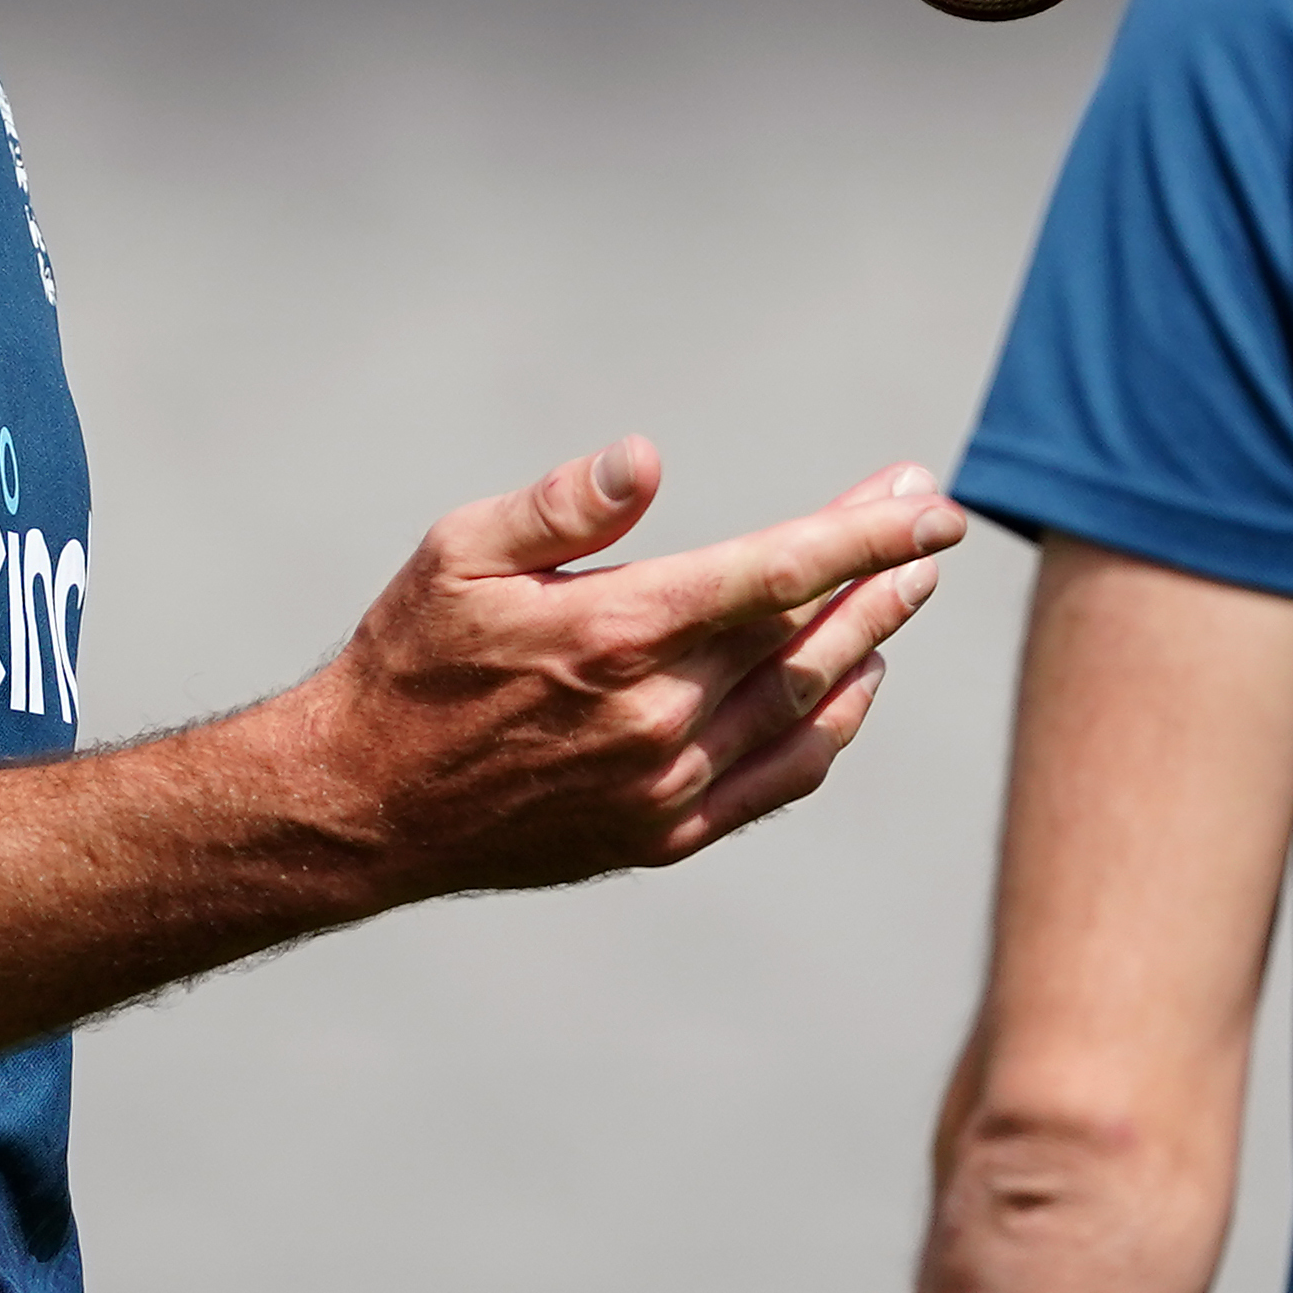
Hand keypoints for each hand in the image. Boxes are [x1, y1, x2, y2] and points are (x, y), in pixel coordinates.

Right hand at [286, 439, 964, 903]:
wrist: (364, 805)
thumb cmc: (410, 658)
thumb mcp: (459, 553)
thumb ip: (562, 503)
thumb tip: (647, 458)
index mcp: (616, 633)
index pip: (778, 571)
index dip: (864, 534)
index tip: (928, 501)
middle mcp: (656, 716)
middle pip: (808, 632)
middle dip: (881, 571)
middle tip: (927, 525)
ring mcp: (666, 785)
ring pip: (807, 704)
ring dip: (869, 640)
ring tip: (909, 587)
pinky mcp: (661, 834)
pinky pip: (780, 778)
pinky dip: (834, 728)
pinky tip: (857, 683)